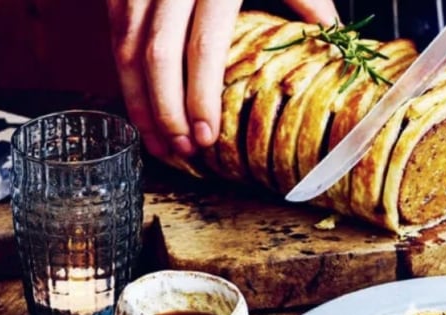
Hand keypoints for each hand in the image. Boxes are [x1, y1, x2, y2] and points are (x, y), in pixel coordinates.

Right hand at [106, 0, 338, 158]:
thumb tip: (331, 31)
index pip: (202, 47)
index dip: (199, 97)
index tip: (207, 138)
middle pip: (156, 56)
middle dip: (165, 111)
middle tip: (181, 152)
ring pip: (124, 47)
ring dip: (136, 100)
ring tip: (156, 142)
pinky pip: (114, 30)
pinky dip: (123, 71)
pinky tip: (138, 102)